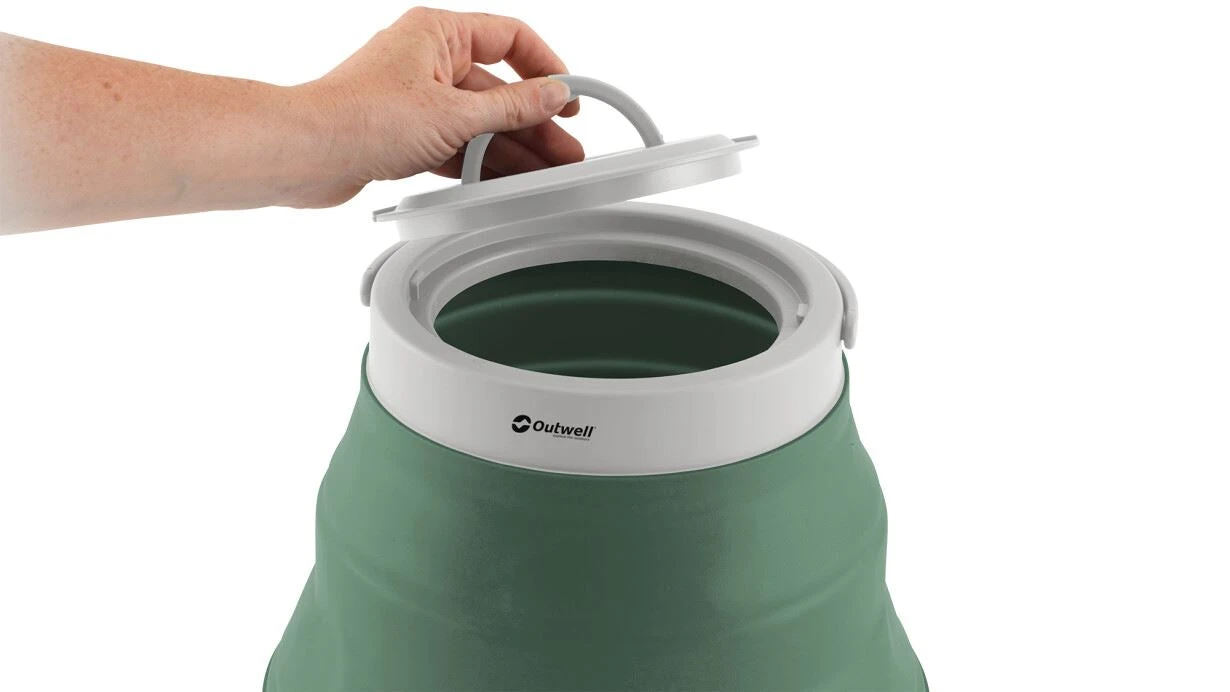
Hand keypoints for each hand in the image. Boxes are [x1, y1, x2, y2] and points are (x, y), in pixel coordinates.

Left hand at [289, 7, 583, 207]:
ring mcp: (416, 97)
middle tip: (565, 154)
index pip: (510, 38)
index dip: (546, 67)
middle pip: (497, 89)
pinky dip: (479, 164)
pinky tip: (504, 184)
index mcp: (438, 33)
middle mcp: (427, 59)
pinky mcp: (404, 132)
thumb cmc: (362, 117)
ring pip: (477, 122)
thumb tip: (553, 94)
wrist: (307, 154)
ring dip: (510, 150)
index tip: (570, 97)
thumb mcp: (456, 114)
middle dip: (534, 124)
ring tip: (543, 176)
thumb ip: (513, 107)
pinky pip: (455, 144)